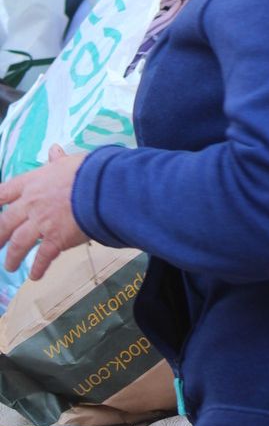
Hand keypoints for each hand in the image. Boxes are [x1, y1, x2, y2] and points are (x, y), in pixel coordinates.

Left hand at [0, 145, 87, 278]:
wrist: (103, 187)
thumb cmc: (88, 171)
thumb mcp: (70, 162)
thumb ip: (58, 160)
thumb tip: (54, 150)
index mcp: (33, 182)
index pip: (4, 192)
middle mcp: (32, 203)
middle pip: (5, 222)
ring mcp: (42, 222)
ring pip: (18, 243)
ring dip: (13, 257)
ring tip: (10, 267)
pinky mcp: (55, 239)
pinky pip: (42, 257)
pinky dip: (38, 268)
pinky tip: (35, 275)